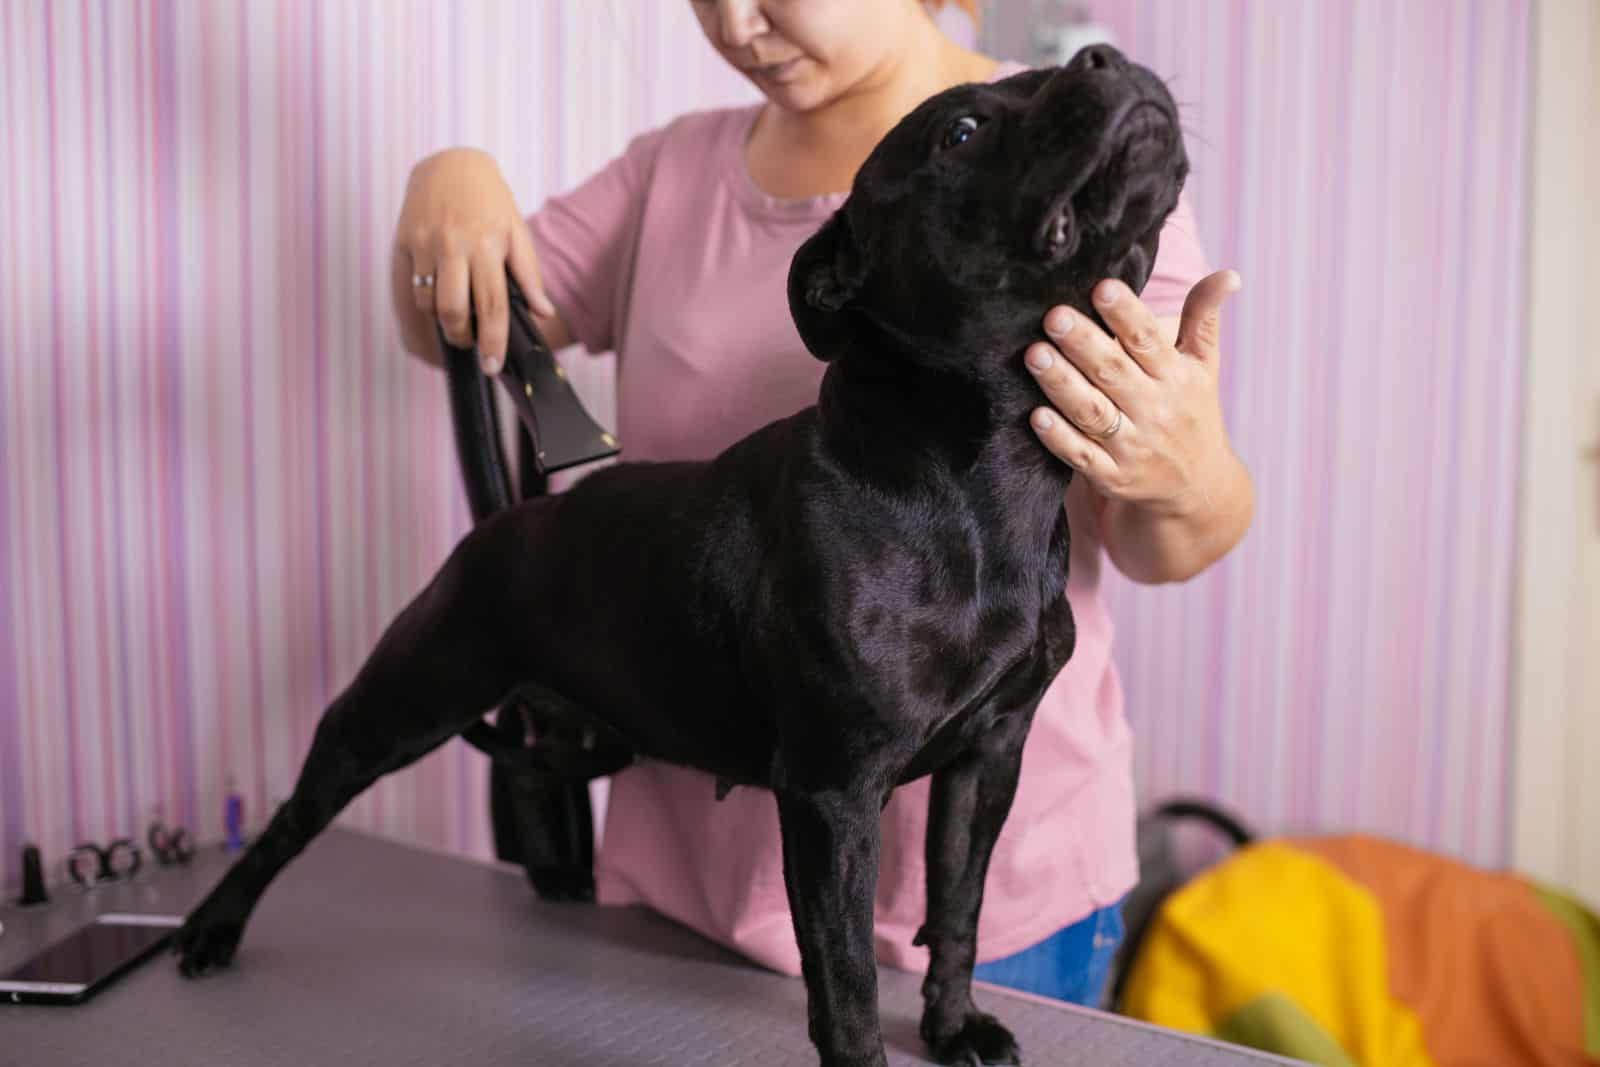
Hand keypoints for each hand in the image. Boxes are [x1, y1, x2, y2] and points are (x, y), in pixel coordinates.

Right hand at [393, 148, 555, 372]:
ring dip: (441, 321)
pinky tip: (436, 302)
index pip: (492, 306)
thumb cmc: (490, 202)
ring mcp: (425, 243)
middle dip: (462, 338)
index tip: (492, 366)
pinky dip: (424, 303)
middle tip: (470, 343)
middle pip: (452, 312)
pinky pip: (411, 287)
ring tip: (456, 318)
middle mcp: (454, 244)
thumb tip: (544, 312)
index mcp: (488, 244)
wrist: (450, 164)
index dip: (492, 342)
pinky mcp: (404, 241)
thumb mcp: (516, 232)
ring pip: (427, 303)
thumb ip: (529, 274)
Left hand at [1023, 271, 1241, 519]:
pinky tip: (1036, 416)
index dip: (1125, 314)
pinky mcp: (1113, 477)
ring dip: (1063, 385)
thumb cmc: (1192, 411)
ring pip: (1093, 413)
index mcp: (1175, 377)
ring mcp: (1133, 447)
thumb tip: (1228, 274)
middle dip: (1083, 344)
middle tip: (1054, 316)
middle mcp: (1155, 410)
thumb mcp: (1203, 366)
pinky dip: (1060, 439)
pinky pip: (1082, 458)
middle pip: (1114, 372)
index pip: (1148, 340)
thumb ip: (1204, 317)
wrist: (1199, 488)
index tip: (1102, 287)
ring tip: (1034, 355)